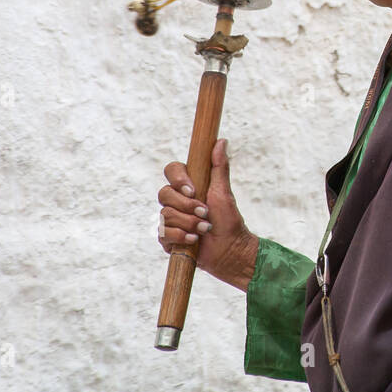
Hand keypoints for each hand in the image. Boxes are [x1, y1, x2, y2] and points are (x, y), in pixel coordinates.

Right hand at [158, 138, 260, 291]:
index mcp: (189, 186)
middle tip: (205, 212)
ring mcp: (170, 219)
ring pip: (165, 215)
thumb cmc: (229, 220)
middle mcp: (176, 201)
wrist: (230, 250)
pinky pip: (162, 233)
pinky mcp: (167, 237)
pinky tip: (194, 239)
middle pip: (164, 194)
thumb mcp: (224, 192)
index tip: (193, 190)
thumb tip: (221, 141)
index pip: (171, 170)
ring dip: (188, 223)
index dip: (178, 179)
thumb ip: (219, 167)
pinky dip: (180, 236)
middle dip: (186, 206)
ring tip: (205, 228)